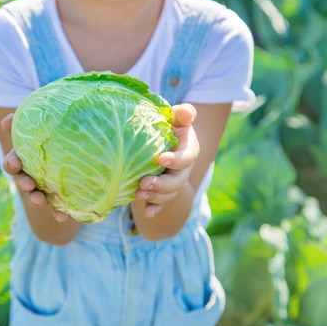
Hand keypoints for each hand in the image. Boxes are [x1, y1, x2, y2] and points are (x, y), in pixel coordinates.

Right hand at [0, 114, 69, 222]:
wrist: (78, 142)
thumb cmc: (55, 127)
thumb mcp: (43, 118)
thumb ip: (26, 117)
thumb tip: (7, 122)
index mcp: (24, 157)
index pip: (13, 161)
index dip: (12, 163)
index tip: (17, 163)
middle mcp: (31, 174)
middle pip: (22, 181)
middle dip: (23, 183)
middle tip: (28, 184)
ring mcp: (44, 187)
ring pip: (36, 195)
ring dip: (36, 199)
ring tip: (40, 200)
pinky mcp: (58, 197)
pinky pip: (57, 207)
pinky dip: (58, 213)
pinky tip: (63, 216)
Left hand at [135, 103, 198, 217]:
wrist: (164, 145)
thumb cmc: (168, 127)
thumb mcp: (176, 118)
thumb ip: (182, 114)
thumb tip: (185, 112)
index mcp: (188, 150)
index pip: (187, 157)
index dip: (176, 160)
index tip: (161, 159)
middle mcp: (183, 169)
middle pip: (177, 181)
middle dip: (162, 184)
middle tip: (144, 183)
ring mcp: (174, 182)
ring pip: (168, 194)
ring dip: (154, 196)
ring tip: (138, 193)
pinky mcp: (163, 192)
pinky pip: (161, 204)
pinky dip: (155, 209)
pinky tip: (148, 213)